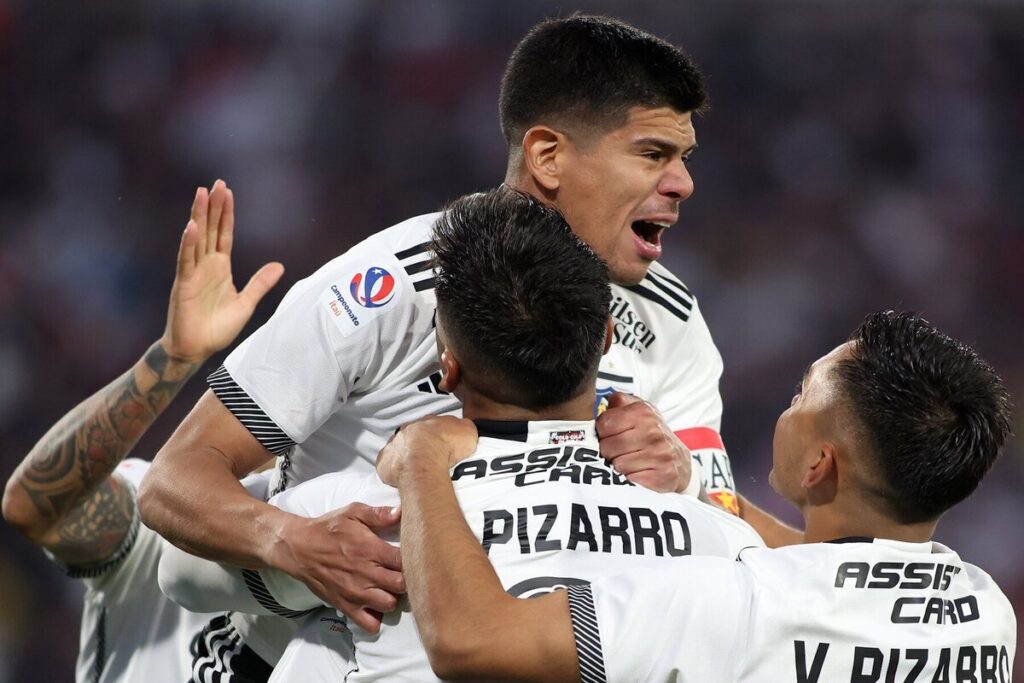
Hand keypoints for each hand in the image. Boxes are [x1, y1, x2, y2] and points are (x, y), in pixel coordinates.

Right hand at [160, 180, 284, 363]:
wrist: (197, 349)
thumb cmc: (217, 328)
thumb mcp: (246, 303)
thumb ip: (260, 283)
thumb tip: (279, 266)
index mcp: (220, 267)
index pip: (224, 234)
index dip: (226, 214)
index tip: (227, 192)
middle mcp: (206, 265)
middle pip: (210, 229)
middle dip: (213, 206)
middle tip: (217, 183)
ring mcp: (193, 272)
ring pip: (196, 238)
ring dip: (199, 216)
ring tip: (201, 194)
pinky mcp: (184, 284)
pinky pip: (186, 260)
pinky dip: (188, 243)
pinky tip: (190, 227)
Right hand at [276, 503, 403, 632]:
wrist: (300, 548)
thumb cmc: (328, 529)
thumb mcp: (353, 512)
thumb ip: (378, 514)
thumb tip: (401, 512)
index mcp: (371, 550)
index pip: (404, 562)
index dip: (412, 560)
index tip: (410, 557)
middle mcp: (365, 574)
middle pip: (401, 585)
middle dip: (405, 579)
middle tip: (400, 572)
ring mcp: (356, 593)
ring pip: (390, 604)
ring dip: (393, 597)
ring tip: (388, 587)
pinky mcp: (346, 606)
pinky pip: (370, 624)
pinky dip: (377, 618)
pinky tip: (375, 605)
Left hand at [377, 416, 478, 486]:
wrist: (425, 459)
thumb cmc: (446, 446)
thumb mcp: (467, 430)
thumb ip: (464, 427)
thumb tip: (463, 429)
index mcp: (427, 422)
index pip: (432, 425)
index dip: (438, 435)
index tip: (443, 444)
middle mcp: (408, 430)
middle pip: (413, 436)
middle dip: (421, 446)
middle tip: (431, 459)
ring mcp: (394, 445)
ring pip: (399, 449)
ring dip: (406, 458)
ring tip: (418, 471)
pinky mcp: (385, 462)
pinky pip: (387, 465)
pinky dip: (393, 471)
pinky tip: (402, 479)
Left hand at [596, 392, 692, 492]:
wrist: (680, 462)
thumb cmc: (651, 436)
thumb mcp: (639, 412)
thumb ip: (619, 402)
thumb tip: (596, 398)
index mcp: (643, 411)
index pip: (604, 424)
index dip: (602, 433)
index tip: (610, 437)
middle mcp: (652, 431)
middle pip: (607, 447)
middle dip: (608, 452)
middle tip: (618, 452)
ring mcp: (659, 453)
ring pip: (617, 465)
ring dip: (618, 467)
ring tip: (628, 463)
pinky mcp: (663, 475)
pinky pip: (630, 480)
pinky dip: (629, 480)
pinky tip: (636, 473)